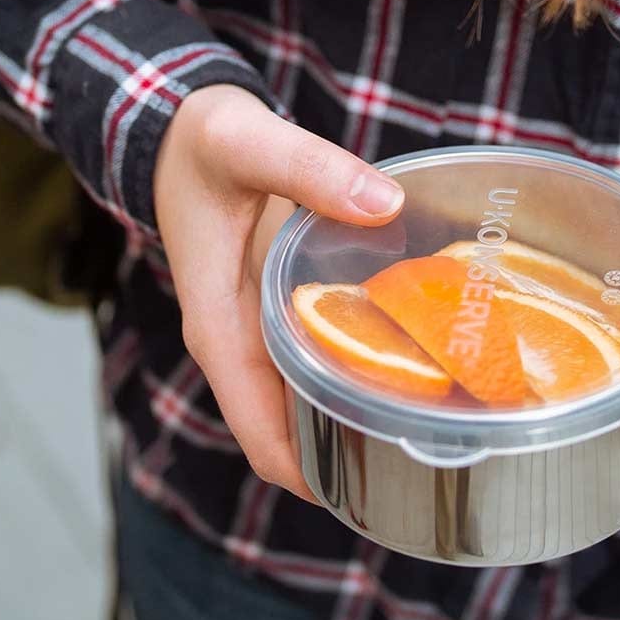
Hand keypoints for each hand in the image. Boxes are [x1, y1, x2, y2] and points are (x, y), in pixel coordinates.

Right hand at [153, 85, 403, 500]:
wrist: (183, 131)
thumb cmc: (203, 144)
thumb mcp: (249, 144)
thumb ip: (310, 169)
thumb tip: (386, 205)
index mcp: (220, 328)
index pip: (261, 433)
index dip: (313, 473)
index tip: (378, 487)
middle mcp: (239, 343)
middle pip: (291, 432)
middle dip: (351, 454)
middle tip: (432, 453)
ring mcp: (259, 330)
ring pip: (307, 401)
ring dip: (359, 417)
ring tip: (435, 417)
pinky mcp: (279, 309)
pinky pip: (320, 358)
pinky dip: (360, 367)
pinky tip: (417, 355)